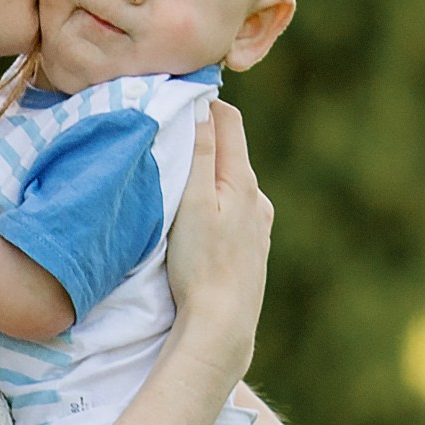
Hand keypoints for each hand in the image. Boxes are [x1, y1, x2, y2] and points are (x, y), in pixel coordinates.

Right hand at [164, 99, 269, 362]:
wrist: (224, 325)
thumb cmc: (200, 265)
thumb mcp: (192, 203)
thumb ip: (198, 153)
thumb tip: (200, 104)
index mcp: (241, 179)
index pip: (227, 118)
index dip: (201, 102)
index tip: (172, 100)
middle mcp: (257, 197)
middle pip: (230, 149)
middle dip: (202, 136)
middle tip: (166, 134)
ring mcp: (258, 224)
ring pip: (231, 182)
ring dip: (208, 173)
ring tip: (177, 181)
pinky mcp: (253, 248)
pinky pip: (234, 211)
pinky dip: (215, 203)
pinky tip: (198, 223)